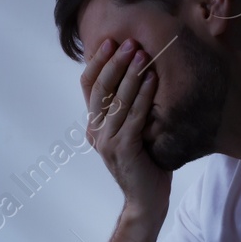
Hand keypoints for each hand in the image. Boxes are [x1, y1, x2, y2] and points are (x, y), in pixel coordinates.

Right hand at [81, 38, 170, 216]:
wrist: (146, 200)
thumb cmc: (144, 163)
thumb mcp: (131, 131)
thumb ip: (127, 109)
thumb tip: (137, 72)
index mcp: (94, 124)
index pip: (89, 86)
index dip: (97, 62)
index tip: (110, 41)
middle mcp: (95, 131)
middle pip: (99, 89)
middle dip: (114, 62)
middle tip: (129, 42)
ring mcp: (107, 141)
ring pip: (116, 100)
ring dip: (130, 74)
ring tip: (142, 54)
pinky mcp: (123, 149)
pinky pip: (133, 116)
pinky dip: (143, 95)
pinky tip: (152, 79)